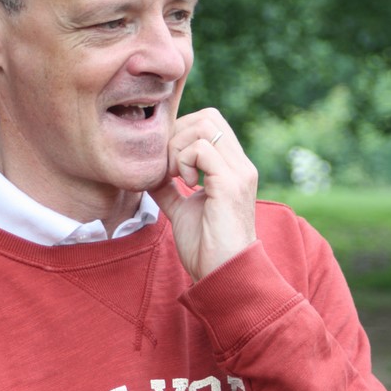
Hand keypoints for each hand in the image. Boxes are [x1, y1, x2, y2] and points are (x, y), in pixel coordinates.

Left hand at [150, 108, 257, 280]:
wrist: (222, 275)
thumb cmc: (206, 248)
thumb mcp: (182, 210)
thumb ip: (170, 189)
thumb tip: (149, 173)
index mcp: (233, 168)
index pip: (209, 122)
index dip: (181, 134)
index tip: (169, 167)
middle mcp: (241, 165)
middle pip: (207, 116)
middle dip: (177, 135)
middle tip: (169, 169)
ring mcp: (239, 172)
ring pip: (203, 125)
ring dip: (179, 148)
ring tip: (177, 178)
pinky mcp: (231, 183)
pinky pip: (201, 148)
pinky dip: (183, 161)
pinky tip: (185, 185)